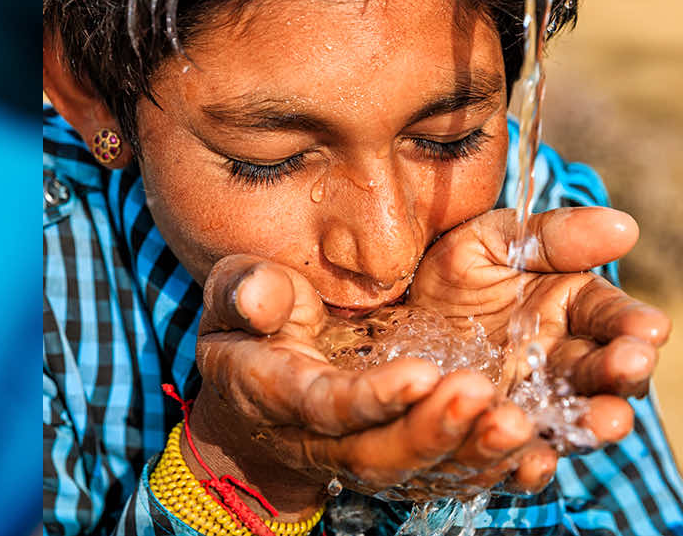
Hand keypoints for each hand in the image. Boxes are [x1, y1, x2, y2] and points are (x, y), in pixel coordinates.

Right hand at [185, 255, 541, 515]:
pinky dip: (493, 473)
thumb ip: (244, 291)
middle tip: (483, 397)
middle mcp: (318, 441)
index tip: (422, 374)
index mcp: (275, 394)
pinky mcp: (399, 465)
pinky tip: (537, 455)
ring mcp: (361, 459)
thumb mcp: (233, 295)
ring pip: (418, 473)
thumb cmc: (248, 326)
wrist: (252, 385)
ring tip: (519, 424)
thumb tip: (257, 295)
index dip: (372, 398)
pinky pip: (446, 479)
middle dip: (432, 431)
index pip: (324, 406)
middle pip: (377, 454)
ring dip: (470, 453)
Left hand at [408, 207, 668, 455]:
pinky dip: (527, 463)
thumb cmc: (447, 272)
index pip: (614, 318)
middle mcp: (561, 362)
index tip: (649, 328)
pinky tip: (534, 460)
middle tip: (629, 368)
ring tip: (602, 420)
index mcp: (572, 309)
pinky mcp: (492, 435)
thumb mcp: (489, 242)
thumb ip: (551, 238)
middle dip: (620, 373)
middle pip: (602, 374)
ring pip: (570, 420)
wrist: (384, 314)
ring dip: (589, 422)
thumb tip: (624, 227)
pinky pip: (514, 457)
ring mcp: (529, 403)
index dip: (634, 324)